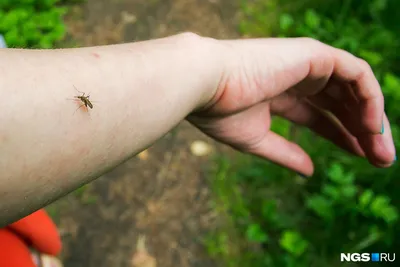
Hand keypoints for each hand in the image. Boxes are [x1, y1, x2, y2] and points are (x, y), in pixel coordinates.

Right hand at [189, 37, 395, 175]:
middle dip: (363, 131)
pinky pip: (357, 73)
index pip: (321, 116)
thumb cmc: (220, 111)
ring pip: (354, 89)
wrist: (204, 84)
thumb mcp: (257, 140)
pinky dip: (370, 97)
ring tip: (381, 150)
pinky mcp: (314, 54)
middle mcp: (298, 77)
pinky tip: (372, 126)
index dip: (343, 136)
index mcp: (282, 95)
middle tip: (381, 160)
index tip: (362, 156)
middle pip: (341, 104)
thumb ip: (286, 153)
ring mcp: (307, 64)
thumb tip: (310, 171)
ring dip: (371, 119)